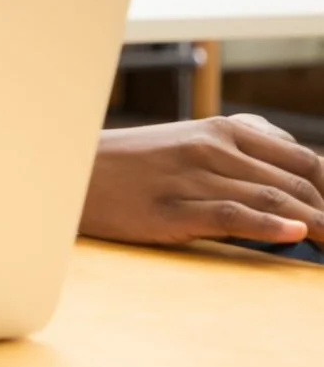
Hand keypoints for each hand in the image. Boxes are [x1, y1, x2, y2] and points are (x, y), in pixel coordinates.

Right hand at [81, 115, 323, 247]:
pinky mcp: (170, 209)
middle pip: (295, 183)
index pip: (302, 158)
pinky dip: (270, 227)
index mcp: (219, 129)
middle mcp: (210, 148)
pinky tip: (294, 237)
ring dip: (317, 226)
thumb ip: (239, 146)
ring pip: (271, 200)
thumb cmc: (131, 163)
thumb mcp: (186, 141)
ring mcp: (191, 178)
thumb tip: (294, 157)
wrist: (69, 172)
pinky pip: (230, 215)